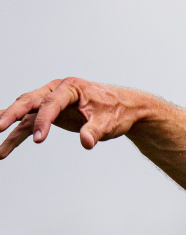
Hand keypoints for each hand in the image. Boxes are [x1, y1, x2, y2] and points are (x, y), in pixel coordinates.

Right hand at [0, 77, 144, 158]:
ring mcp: (50, 102)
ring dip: (9, 126)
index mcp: (70, 88)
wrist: (124, 108)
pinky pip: (29, 124)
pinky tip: (3, 146)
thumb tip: (87, 142)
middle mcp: (56, 91)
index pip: (51, 103)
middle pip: (29, 102)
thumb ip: (95, 131)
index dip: (43, 121)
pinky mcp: (49, 114)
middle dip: (12, 115)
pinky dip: (16, 134)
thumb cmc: (117, 111)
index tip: (39, 139)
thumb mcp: (109, 122)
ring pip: (25, 114)